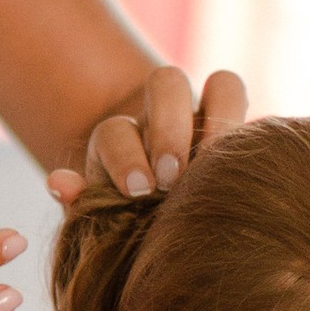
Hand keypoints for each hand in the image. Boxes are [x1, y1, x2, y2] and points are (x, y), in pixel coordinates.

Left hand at [44, 66, 245, 209]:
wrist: (167, 229)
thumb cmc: (131, 228)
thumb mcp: (101, 220)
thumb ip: (80, 202)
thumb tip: (59, 184)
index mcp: (122, 139)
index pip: (115, 132)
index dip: (124, 156)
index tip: (136, 191)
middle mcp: (164, 118)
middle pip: (166, 81)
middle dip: (169, 127)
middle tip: (172, 177)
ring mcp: (208, 117)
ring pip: (221, 83)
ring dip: (220, 118)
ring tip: (216, 168)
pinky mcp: (242, 128)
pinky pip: (249, 105)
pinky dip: (248, 125)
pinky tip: (250, 170)